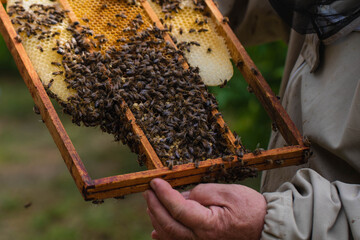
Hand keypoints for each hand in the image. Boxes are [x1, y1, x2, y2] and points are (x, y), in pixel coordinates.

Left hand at [143, 178, 266, 239]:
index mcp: (209, 225)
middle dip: (155, 205)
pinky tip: (157, 230)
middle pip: (169, 224)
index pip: (177, 208)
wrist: (264, 228)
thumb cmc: (250, 208)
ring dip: (157, 218)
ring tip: (151, 203)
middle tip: (148, 190)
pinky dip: (164, 236)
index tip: (155, 182)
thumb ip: (202, 192)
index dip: (163, 194)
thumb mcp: (228, 192)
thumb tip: (182, 196)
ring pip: (170, 235)